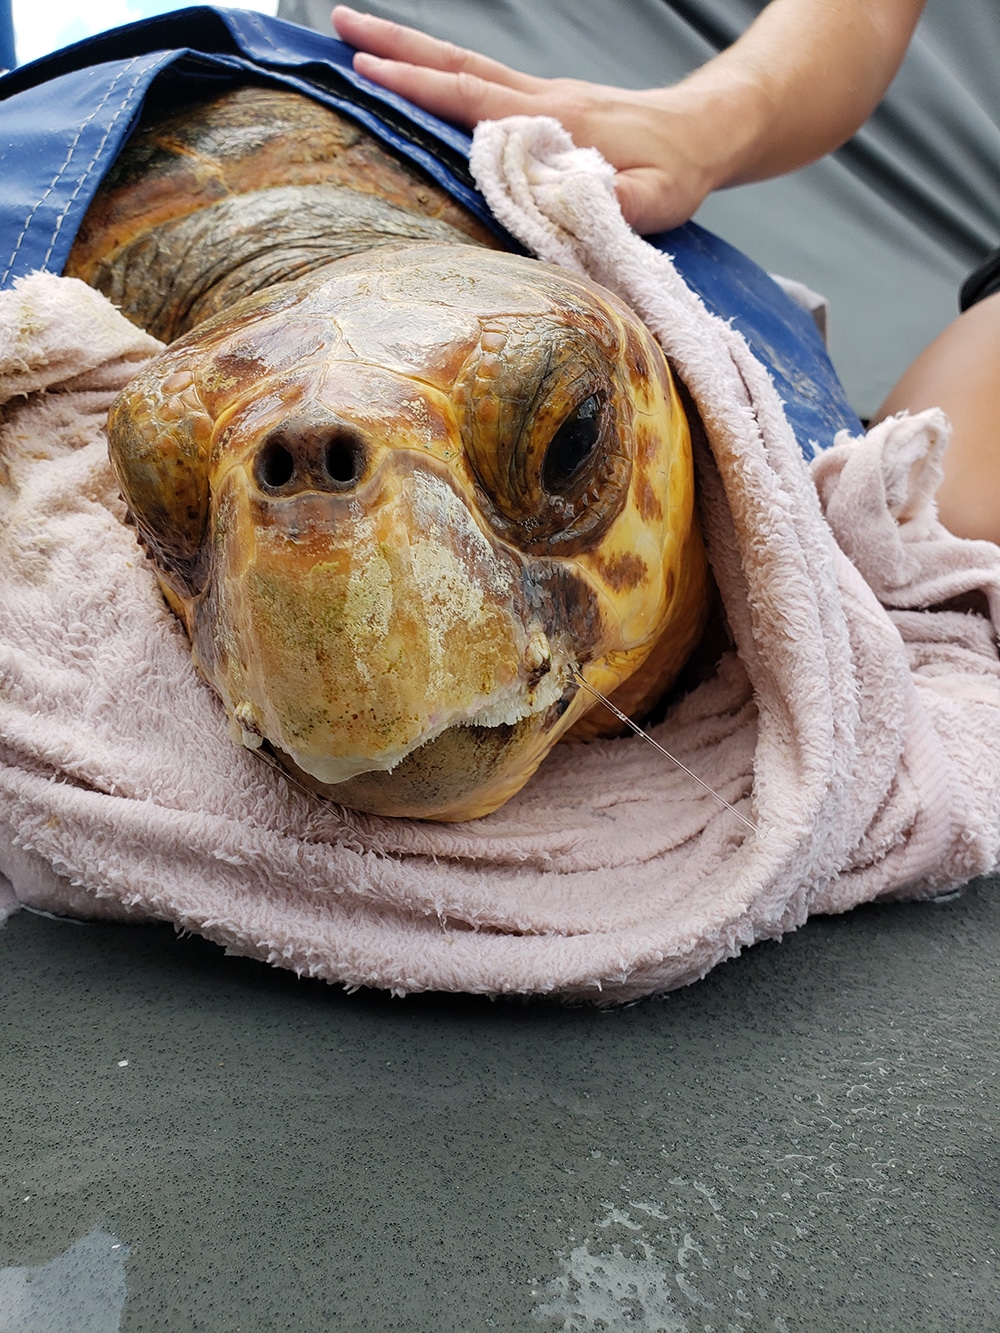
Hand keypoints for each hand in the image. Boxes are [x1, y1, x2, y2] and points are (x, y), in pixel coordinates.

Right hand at [332, 1, 923, 234]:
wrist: (710, 129)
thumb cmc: (681, 170)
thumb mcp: (657, 201)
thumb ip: (613, 205)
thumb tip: (563, 203)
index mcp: (554, 124)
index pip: (475, 102)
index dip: (422, 89)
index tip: (369, 74)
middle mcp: (539, 100)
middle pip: (455, 66)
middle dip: (393, 48)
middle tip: (335, 28)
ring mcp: (540, 97)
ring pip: (463, 65)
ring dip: (407, 50)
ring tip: (354, 36)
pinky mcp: (546, 104)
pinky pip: (480, 80)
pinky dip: (439, 70)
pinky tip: (416, 72)